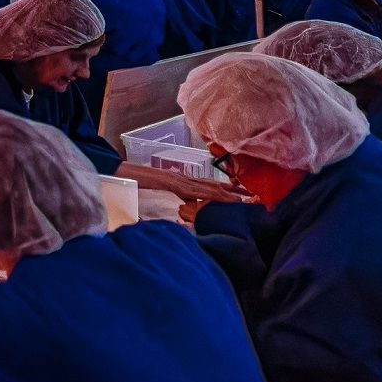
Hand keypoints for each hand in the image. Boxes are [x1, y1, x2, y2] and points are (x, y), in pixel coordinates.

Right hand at [118, 158, 240, 203]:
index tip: (243, 194)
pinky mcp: (178, 185)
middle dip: (236, 190)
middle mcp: (187, 179)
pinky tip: (224, 199)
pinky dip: (213, 195)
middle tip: (254, 196)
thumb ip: (179, 198)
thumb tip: (189, 207)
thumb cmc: (144, 183)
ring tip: (246, 198)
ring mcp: (183, 181)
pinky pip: (199, 191)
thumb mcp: (165, 194)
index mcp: (185, 182)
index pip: (211, 185)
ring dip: (230, 193)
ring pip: (211, 187)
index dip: (228, 189)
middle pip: (216, 184)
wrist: (127, 175)